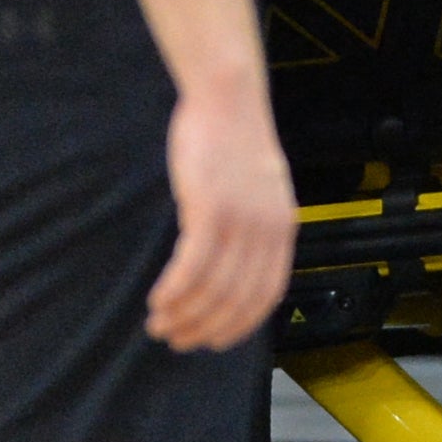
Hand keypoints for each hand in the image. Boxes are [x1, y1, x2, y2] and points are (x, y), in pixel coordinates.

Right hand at [149, 78, 295, 351]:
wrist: (228, 99)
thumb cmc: (236, 143)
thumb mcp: (261, 191)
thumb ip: (255, 229)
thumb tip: (235, 272)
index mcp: (284, 228)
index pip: (267, 295)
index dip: (240, 326)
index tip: (214, 342)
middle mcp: (267, 230)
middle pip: (236, 300)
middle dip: (204, 328)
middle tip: (175, 339)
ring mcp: (240, 220)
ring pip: (212, 289)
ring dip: (182, 315)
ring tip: (159, 324)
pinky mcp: (210, 209)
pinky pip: (191, 267)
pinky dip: (173, 291)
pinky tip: (157, 300)